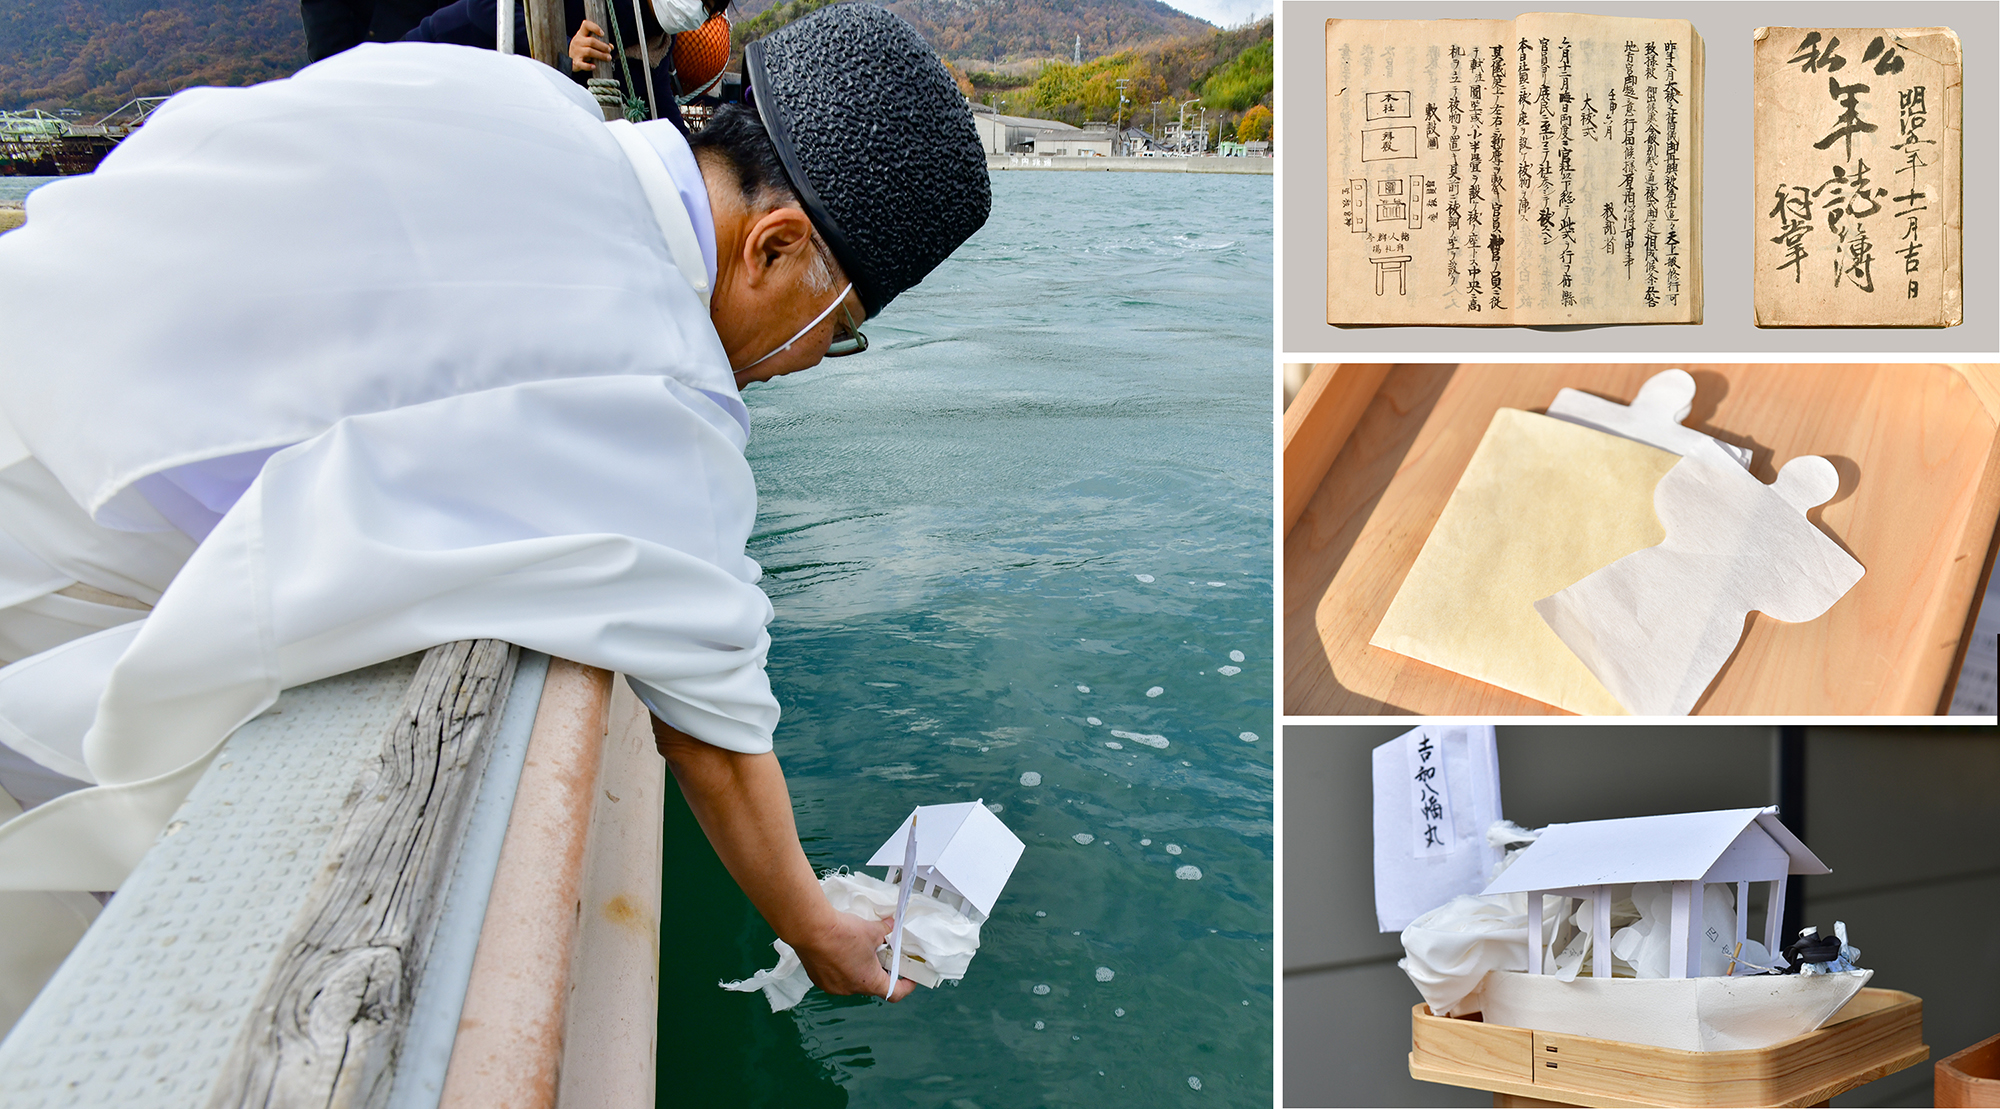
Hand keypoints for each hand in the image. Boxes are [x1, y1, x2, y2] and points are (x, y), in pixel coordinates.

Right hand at [569, 20, 613, 71]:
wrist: (569, 60)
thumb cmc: (582, 49)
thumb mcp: (587, 43)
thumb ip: (599, 43)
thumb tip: (611, 46)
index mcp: (581, 34)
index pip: (586, 25)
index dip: (595, 28)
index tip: (603, 34)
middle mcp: (578, 41)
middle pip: (592, 41)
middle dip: (602, 46)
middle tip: (609, 50)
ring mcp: (576, 51)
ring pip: (589, 51)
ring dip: (601, 55)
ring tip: (608, 58)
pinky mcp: (576, 62)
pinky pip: (582, 64)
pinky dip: (588, 66)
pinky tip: (594, 66)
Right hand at [792, 909, 916, 1001]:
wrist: (811, 929)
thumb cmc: (843, 934)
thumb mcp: (872, 930)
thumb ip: (885, 931)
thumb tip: (890, 926)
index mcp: (869, 982)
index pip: (894, 994)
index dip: (906, 986)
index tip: (910, 978)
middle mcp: (850, 989)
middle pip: (872, 984)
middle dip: (879, 970)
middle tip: (883, 954)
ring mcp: (832, 986)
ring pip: (852, 980)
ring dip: (859, 968)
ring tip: (859, 949)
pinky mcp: (818, 979)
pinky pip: (835, 976)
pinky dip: (841, 966)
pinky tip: (840, 950)